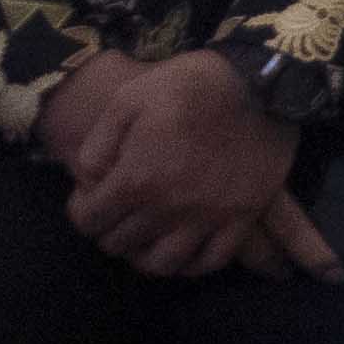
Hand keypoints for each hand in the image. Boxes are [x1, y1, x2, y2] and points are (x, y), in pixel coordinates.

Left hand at [40, 49, 328, 280]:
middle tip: (118, 211)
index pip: (89, 220)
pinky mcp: (243, 216)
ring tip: (147, 237)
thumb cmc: (188, 84)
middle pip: (121, 243)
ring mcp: (210, 217)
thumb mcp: (127, 99)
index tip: (91, 196)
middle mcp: (170, 208)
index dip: (83, 209)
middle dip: (110, 229)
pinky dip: (192, 263)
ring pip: (163, 263)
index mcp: (137, 179)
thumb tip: (89, 182)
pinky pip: (212, 260)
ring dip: (146, 254)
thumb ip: (97, 146)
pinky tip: (184, 248)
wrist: (260, 79)